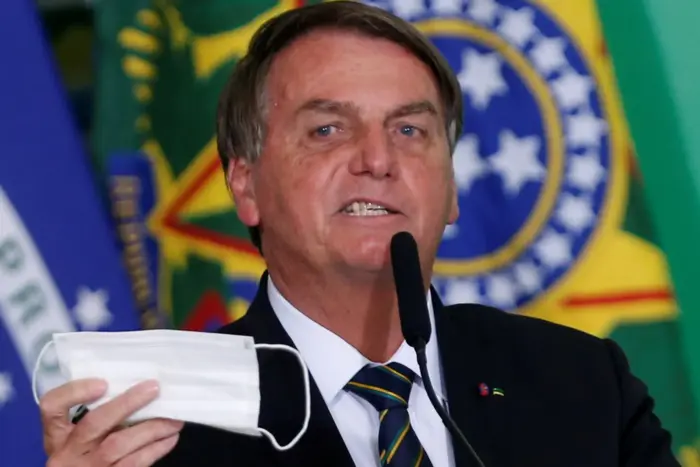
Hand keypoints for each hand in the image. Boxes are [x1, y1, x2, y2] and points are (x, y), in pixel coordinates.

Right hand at [40, 379, 183, 465]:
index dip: (75, 392)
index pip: (52, 407)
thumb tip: (137, 388)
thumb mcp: (78, 440)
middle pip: (94, 423)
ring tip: (174, 418)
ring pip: (119, 445)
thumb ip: (96, 416)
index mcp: (57, 435)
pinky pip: (135, 463)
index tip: (103, 382)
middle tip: (155, 388)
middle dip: (127, 403)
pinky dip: (156, 449)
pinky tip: (170, 438)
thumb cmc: (86, 457)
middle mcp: (68, 453)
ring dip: (152, 428)